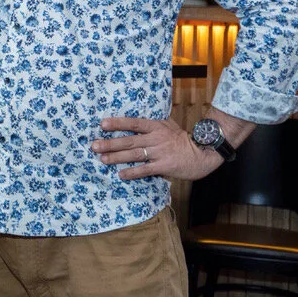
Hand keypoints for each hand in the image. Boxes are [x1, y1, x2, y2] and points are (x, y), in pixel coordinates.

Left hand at [91, 117, 222, 181]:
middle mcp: (156, 138)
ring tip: (102, 159)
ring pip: (134, 154)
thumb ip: (152, 124)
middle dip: (110, 143)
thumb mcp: (168, 125)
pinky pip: (145, 169)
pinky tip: (121, 174)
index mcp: (156, 126)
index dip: (117, 123)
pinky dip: (132, 172)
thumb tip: (135, 122)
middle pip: (129, 140)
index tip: (102, 124)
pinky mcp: (164, 166)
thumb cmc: (183, 139)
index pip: (133, 123)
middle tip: (94, 146)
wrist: (203, 153)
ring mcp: (160, 152)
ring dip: (116, 157)